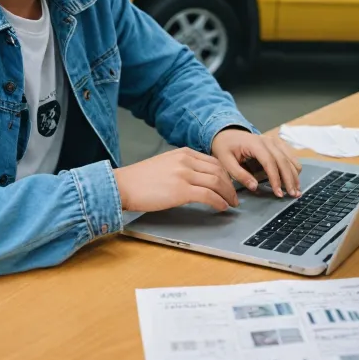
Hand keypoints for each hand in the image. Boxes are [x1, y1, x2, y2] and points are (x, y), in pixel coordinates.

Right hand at [113, 148, 238, 212]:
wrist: (123, 185)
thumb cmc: (140, 179)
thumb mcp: (165, 163)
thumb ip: (181, 166)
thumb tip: (197, 177)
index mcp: (183, 152)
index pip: (213, 162)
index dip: (225, 175)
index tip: (229, 185)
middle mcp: (186, 160)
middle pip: (219, 171)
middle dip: (230, 185)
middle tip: (235, 196)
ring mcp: (184, 174)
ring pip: (217, 182)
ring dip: (228, 195)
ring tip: (231, 203)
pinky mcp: (181, 190)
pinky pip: (208, 195)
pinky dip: (219, 202)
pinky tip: (221, 207)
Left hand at [210, 128, 302, 198]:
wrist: (227, 134)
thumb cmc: (226, 148)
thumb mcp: (225, 161)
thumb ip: (239, 174)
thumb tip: (254, 187)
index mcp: (254, 143)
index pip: (269, 162)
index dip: (275, 178)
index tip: (278, 193)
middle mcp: (268, 141)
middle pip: (283, 161)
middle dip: (289, 179)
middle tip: (293, 195)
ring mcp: (274, 141)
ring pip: (290, 158)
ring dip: (294, 175)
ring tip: (296, 190)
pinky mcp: (278, 144)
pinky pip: (290, 156)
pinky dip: (293, 168)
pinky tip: (294, 180)